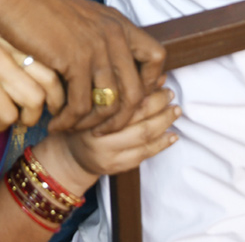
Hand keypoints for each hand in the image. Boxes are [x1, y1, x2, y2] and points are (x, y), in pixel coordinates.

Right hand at [0, 0, 164, 133]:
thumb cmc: (42, 9)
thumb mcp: (84, 18)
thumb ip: (102, 38)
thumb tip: (111, 67)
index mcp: (119, 24)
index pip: (157, 56)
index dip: (149, 82)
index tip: (129, 97)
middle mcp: (114, 35)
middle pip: (135, 91)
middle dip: (120, 118)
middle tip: (101, 130)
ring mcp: (96, 47)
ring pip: (109, 103)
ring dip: (91, 124)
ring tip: (73, 128)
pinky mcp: (74, 60)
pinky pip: (80, 104)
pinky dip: (69, 120)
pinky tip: (56, 123)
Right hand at [0, 26, 65, 138]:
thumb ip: (17, 59)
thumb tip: (50, 92)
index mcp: (7, 41)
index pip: (49, 74)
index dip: (55, 100)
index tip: (50, 111)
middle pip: (34, 98)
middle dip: (29, 118)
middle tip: (20, 122)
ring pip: (8, 113)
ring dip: (2, 127)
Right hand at [42, 86, 178, 189]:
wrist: (69, 157)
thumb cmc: (81, 122)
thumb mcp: (91, 99)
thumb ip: (118, 87)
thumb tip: (152, 76)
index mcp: (90, 111)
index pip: (123, 98)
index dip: (145, 89)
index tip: (160, 80)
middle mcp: (97, 133)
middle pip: (135, 117)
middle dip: (158, 104)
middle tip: (170, 94)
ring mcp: (107, 152)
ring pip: (142, 136)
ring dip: (163, 122)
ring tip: (175, 110)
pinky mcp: (115, 167)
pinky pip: (142, 155)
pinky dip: (160, 144)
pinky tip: (172, 135)